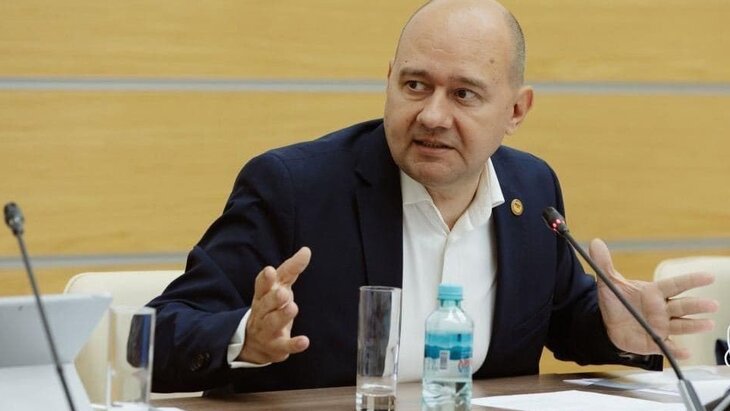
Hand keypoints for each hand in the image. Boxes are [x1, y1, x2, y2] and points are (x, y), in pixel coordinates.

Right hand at [239, 247, 311, 363]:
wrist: (254, 342)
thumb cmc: (271, 306)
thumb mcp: (279, 286)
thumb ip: (291, 269)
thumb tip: (306, 250)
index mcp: (262, 295)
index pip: (261, 285)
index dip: (265, 279)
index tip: (270, 271)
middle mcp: (262, 311)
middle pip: (265, 304)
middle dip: (273, 298)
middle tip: (283, 293)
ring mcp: (267, 330)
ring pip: (272, 323)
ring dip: (281, 316)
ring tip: (292, 308)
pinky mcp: (276, 347)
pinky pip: (284, 346)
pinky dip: (293, 344)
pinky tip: (305, 341)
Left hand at [589, 238, 718, 359]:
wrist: (608, 324)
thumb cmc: (616, 301)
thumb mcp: (608, 283)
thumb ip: (604, 263)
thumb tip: (596, 242)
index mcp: (654, 293)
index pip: (675, 285)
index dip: (692, 280)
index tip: (709, 277)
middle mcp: (662, 309)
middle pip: (682, 306)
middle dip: (697, 305)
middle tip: (712, 304)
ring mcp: (660, 326)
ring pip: (681, 325)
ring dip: (694, 326)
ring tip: (708, 324)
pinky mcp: (654, 342)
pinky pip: (667, 347)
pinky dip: (677, 351)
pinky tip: (686, 352)